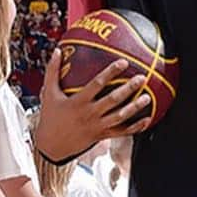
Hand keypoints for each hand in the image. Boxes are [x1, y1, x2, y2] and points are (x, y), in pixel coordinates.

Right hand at [36, 51, 152, 162]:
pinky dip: (135, 127)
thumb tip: (57, 50)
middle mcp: (89, 114)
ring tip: (147, 97)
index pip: (97, 84)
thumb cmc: (51, 116)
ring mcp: (97, 126)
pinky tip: (147, 120)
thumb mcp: (48, 93)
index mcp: (78, 102)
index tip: (123, 62)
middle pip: (112, 100)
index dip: (111, 73)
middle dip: (128, 89)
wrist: (51, 146)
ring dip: (134, 107)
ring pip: (119, 117)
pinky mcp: (102, 136)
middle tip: (142, 78)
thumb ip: (52, 71)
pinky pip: (121, 132)